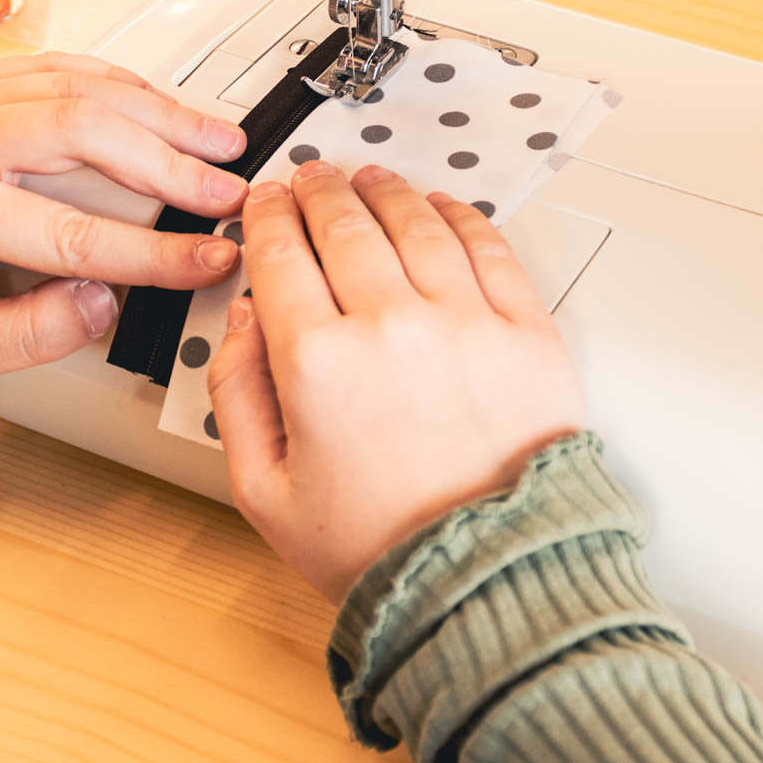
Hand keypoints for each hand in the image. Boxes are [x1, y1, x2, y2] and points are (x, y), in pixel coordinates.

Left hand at [0, 52, 248, 377]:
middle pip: (84, 132)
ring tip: (217, 140)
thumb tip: (102, 303)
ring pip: (83, 85)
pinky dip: (126, 85)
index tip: (207, 258)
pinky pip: (67, 65)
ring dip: (162, 112)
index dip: (153, 251)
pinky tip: (166, 106)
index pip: (70, 232)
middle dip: (170, 164)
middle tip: (225, 191)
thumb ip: (27, 334)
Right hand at [208, 161, 584, 604]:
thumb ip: (236, 395)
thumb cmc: (381, 546)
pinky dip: (459, 215)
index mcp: (318, 365)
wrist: (487, 584)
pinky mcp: (525, 333)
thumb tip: (245, 323)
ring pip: (416, 222)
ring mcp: (465, 324)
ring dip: (385, 190)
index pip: (283, 255)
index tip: (267, 202)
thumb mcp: (264, 491)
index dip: (269, 216)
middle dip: (320, 192)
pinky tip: (440, 206)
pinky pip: (488, 248)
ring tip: (370, 179)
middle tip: (311, 179)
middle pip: (345, 224)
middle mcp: (390, 328)